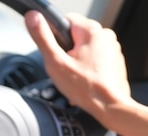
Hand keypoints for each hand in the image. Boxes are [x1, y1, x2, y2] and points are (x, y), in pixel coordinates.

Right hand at [25, 10, 130, 125]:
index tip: (57, 52)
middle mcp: (105, 36)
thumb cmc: (86, 88)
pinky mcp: (115, 61)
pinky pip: (95, 60)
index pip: (65, 20)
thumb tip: (33, 17)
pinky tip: (85, 81)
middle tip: (66, 69)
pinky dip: (88, 69)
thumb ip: (42, 38)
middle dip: (67, 53)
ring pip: (85, 49)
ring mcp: (113, 48)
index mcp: (91, 31)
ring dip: (77, 62)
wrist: (110, 107)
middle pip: (75, 37)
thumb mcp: (56, 62)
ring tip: (76, 78)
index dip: (56, 37)